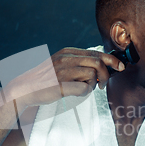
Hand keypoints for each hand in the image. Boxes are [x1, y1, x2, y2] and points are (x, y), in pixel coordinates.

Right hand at [5, 47, 123, 107]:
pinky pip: (84, 88)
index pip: (96, 52)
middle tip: (104, 84)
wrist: (24, 89)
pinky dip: (84, 92)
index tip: (120, 67)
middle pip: (98, 61)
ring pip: (93, 74)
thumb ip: (78, 64)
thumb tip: (101, 68)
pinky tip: (76, 93)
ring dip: (94, 84)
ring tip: (85, 88)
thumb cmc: (46, 81)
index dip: (112, 60)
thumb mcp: (62, 65)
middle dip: (107, 73)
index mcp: (68, 52)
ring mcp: (63, 70)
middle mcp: (66, 58)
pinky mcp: (61, 84)